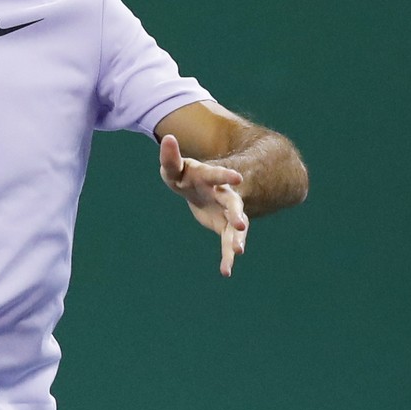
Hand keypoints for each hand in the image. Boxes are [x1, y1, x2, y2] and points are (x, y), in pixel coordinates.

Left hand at [159, 134, 247, 276]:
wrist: (202, 190)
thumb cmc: (187, 176)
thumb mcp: (176, 168)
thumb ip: (170, 157)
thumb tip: (168, 137)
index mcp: (212, 178)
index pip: (218, 175)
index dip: (226, 176)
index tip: (237, 178)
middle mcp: (225, 195)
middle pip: (233, 204)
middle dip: (237, 213)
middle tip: (241, 223)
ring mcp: (228, 212)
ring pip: (236, 227)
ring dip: (237, 238)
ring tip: (238, 251)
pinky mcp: (226, 227)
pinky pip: (228, 243)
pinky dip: (227, 257)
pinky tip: (226, 272)